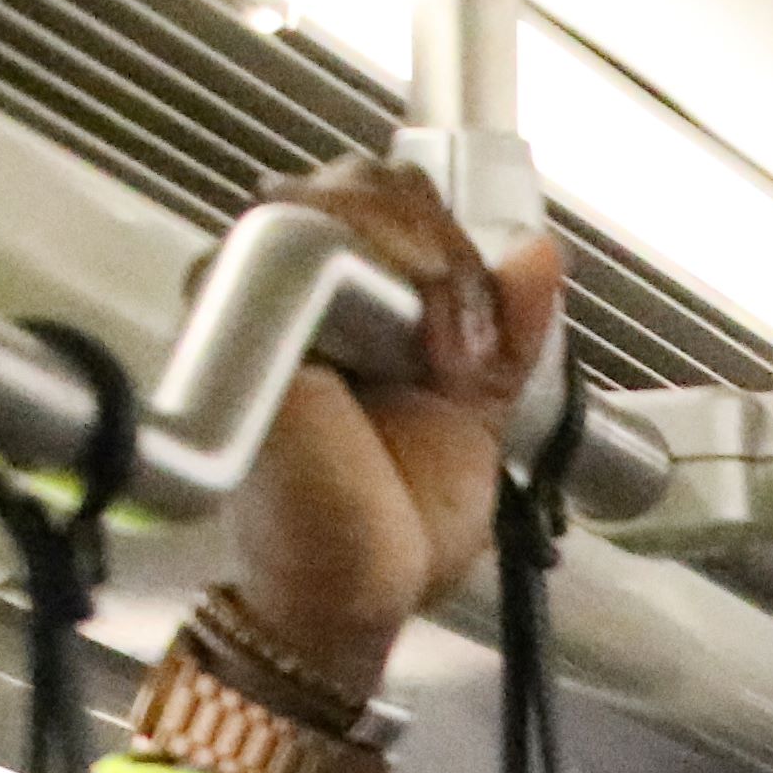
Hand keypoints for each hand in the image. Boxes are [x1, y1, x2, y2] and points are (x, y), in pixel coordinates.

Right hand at [227, 155, 567, 701]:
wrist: (364, 593)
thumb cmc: (394, 517)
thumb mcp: (478, 408)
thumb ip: (508, 329)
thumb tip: (539, 252)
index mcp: (350, 297)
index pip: (393, 195)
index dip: (451, 238)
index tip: (485, 327)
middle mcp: (293, 284)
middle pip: (362, 180)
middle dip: (440, 246)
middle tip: (465, 341)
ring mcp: (255, 295)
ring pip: (333, 200)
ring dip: (417, 271)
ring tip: (439, 361)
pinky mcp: (234, 320)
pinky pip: (294, 246)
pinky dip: (370, 284)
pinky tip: (403, 351)